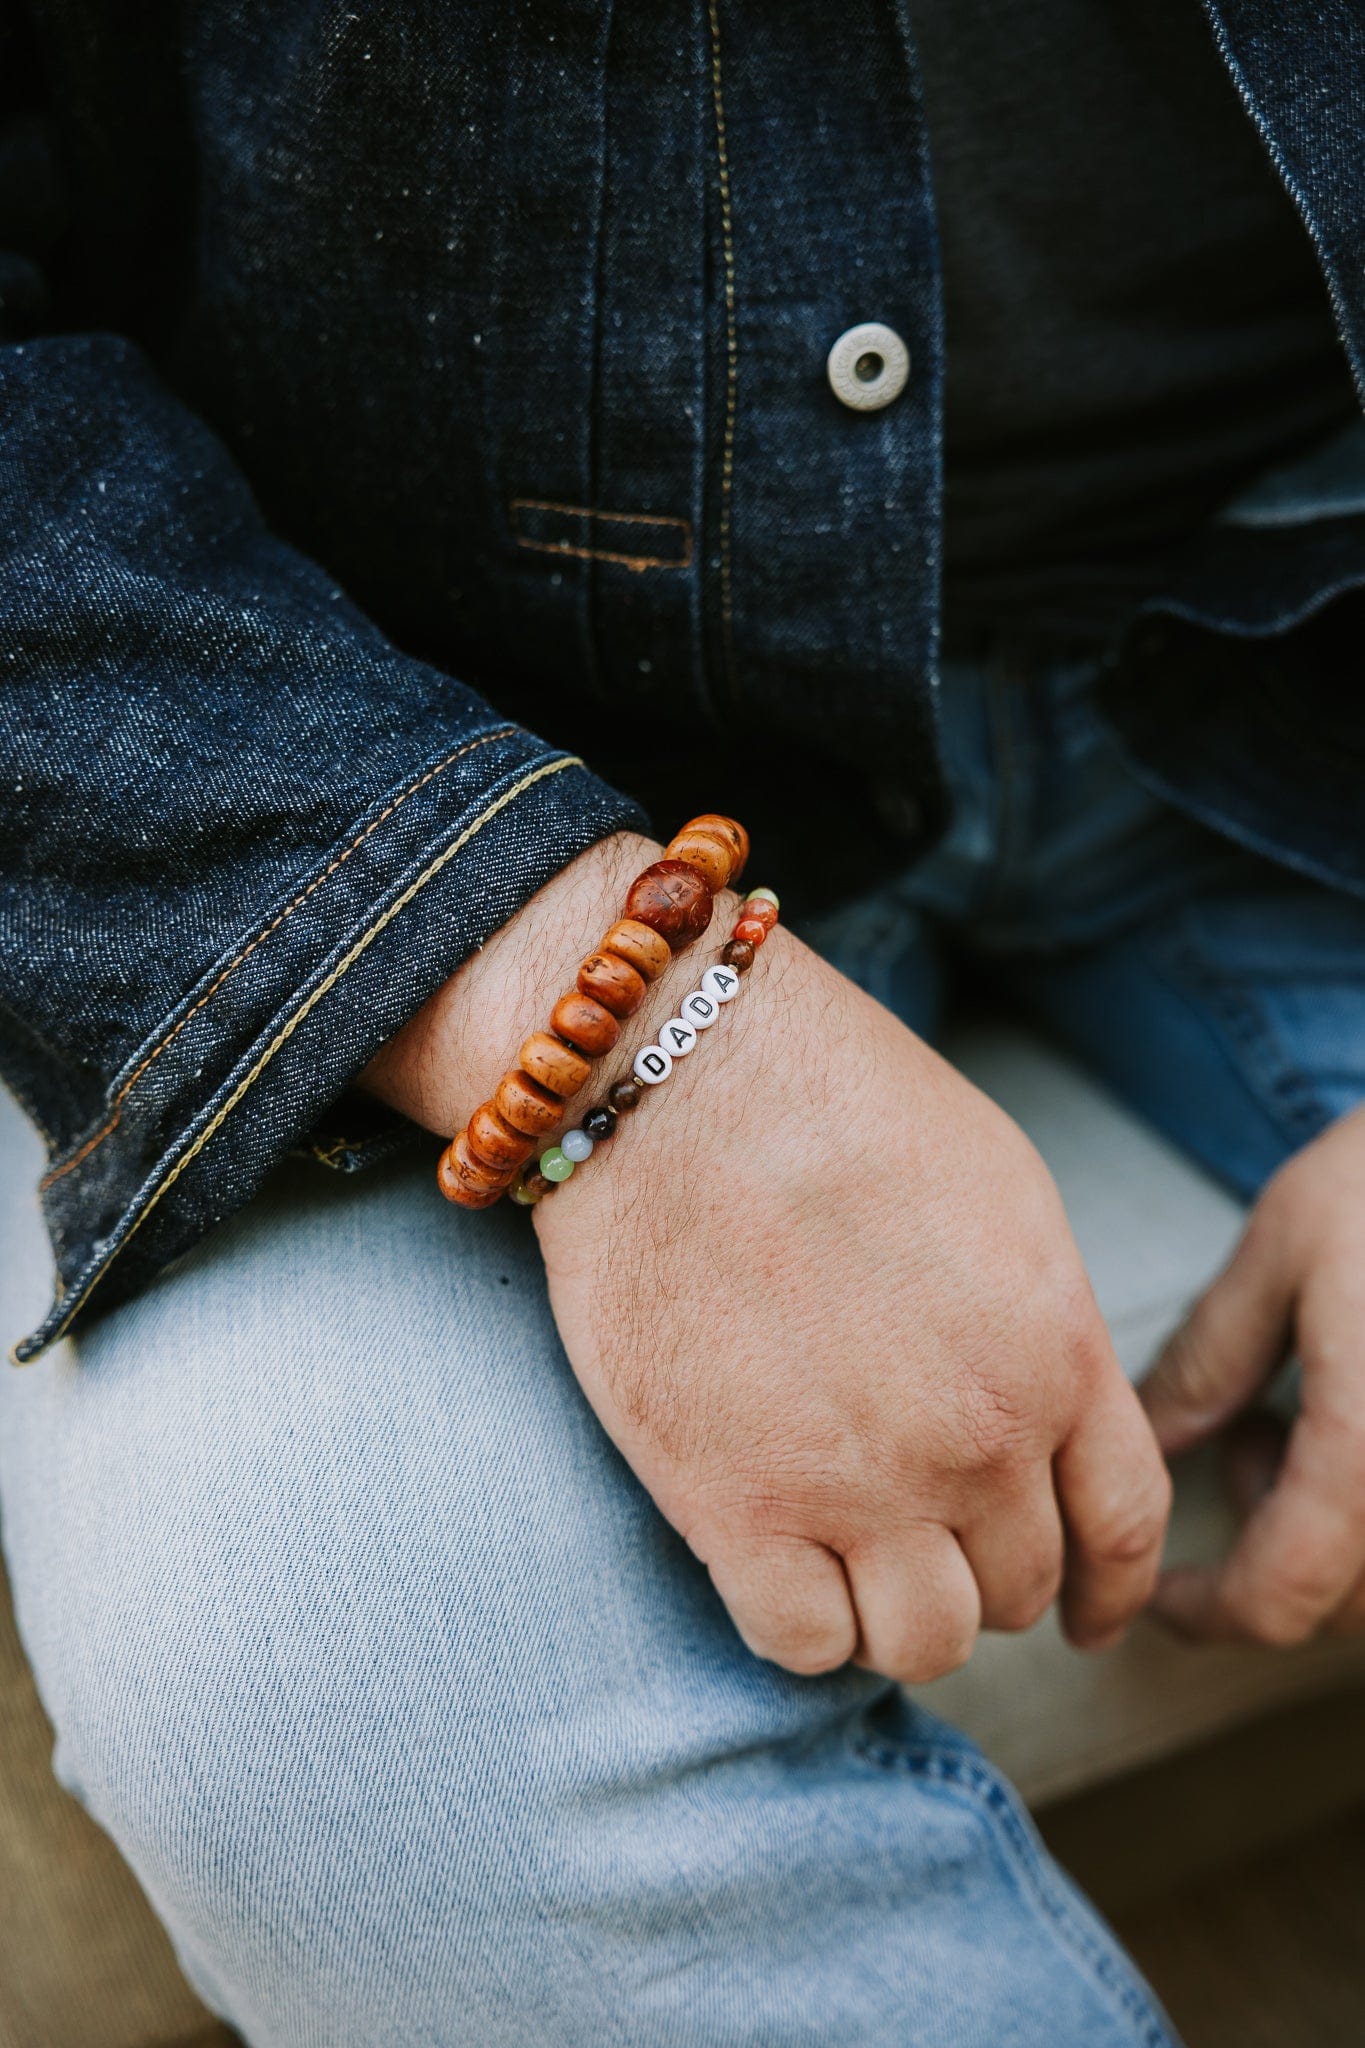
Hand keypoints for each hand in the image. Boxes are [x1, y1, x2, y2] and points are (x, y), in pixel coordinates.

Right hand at [364, 833, 1170, 1682]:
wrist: (673, 1078)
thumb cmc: (826, 1098)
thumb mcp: (998, 1187)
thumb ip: (1042, 1316)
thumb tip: (1048, 1400)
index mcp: (1052, 1350)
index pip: (1125, 1524)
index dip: (1108, 1586)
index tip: (1082, 1609)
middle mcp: (976, 1439)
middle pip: (1020, 1589)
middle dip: (984, 1576)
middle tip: (925, 1540)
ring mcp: (860, 1486)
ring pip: (925, 1644)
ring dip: (897, 1617)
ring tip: (850, 1564)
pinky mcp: (735, 1509)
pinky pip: (803, 1645)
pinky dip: (801, 1626)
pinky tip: (776, 1564)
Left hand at [1141, 1104, 1364, 1646]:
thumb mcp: (1288, 1248)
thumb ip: (1209, 1362)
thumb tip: (1147, 1447)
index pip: (1281, 1597)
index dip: (1204, 1611)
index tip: (1158, 1595)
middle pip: (1350, 1610)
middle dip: (1273, 1556)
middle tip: (1248, 1441)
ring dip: (1342, 1549)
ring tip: (1316, 1425)